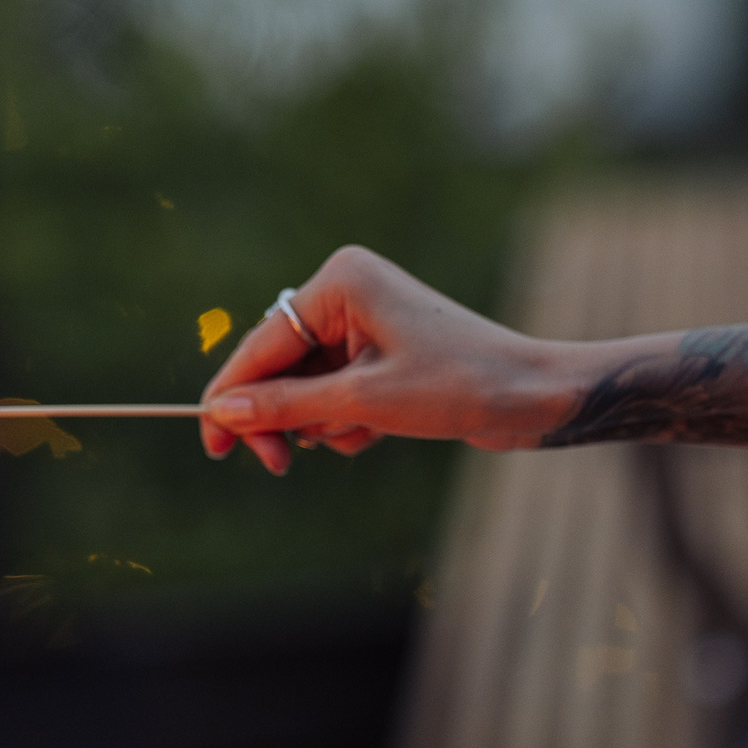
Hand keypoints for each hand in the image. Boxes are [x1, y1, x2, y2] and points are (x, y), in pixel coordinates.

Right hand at [198, 246, 565, 474]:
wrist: (536, 397)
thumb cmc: (459, 386)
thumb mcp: (361, 403)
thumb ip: (284, 406)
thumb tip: (220, 413)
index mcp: (340, 281)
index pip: (261, 345)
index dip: (231, 397)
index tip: (211, 446)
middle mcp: (347, 292)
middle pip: (278, 366)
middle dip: (284, 416)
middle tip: (278, 465)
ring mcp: (364, 321)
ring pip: (305, 387)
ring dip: (323, 422)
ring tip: (364, 433)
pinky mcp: (380, 352)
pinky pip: (334, 393)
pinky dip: (346, 421)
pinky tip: (379, 432)